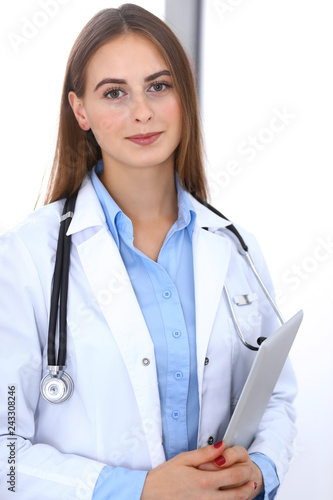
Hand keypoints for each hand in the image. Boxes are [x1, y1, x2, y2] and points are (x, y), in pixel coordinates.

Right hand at [141, 441, 259, 499]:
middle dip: (249, 484)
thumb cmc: (165, 477)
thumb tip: (222, 446)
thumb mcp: (184, 459)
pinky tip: (231, 497)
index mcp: (204, 481)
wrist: (150, 495)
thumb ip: (205, 453)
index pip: (234, 475)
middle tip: (253, 477)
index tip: (248, 464)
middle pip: (238, 494)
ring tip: (248, 488)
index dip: (245, 469)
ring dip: (243, 496)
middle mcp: (207, 498)